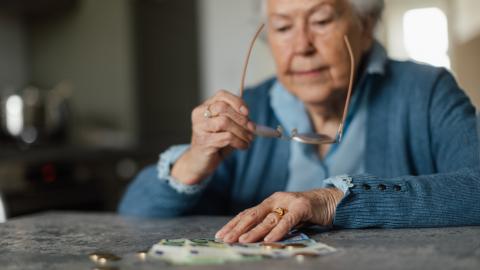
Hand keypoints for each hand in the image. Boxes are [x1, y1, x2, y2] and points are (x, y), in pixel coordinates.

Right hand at [171, 90, 254, 184]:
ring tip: (248, 139)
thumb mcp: (226, 127)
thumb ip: (235, 119)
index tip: (247, 112)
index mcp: (205, 107)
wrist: (200, 162)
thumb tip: (250, 118)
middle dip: (241, 118)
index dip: (236, 101)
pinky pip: (226, 138)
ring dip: (241, 131)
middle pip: (223, 108)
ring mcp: (199, 128)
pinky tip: (243, 146)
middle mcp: (199, 115)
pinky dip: (239, 142)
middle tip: (252, 129)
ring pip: (224, 122)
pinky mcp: (203, 141)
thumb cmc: (215, 142)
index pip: (221, 95)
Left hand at [215, 188, 343, 242]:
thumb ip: (270, 224)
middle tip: (225, 239)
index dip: (233, 224)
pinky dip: (278, 231)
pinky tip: (269, 240)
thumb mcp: (284, 218)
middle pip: (253, 215)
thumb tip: (250, 238)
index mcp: (269, 202)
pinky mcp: (302, 208)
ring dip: (254, 232)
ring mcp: (289, 202)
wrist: (330, 201)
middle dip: (237, 228)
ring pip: (268, 219)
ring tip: (242, 241)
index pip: (247, 214)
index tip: (220, 235)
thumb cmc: (306, 212)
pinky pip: (288, 221)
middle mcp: (276, 200)